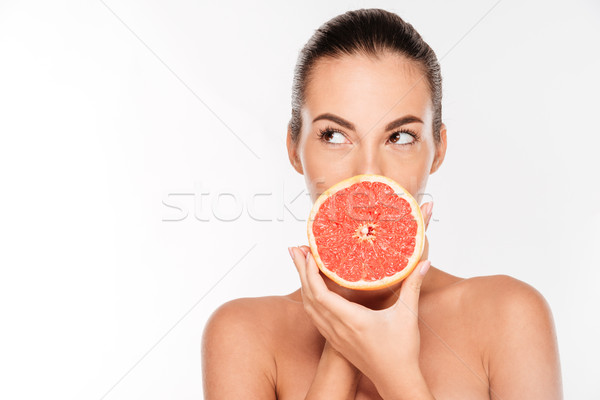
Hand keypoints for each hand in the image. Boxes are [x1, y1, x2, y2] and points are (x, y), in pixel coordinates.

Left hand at [289, 202, 433, 397]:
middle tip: (295, 250)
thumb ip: (413, 286)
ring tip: (301, 264)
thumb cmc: (401, 351)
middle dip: (301, 271)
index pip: (320, 294)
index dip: (310, 273)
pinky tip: (311, 290)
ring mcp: (334, 335)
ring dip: (303, 284)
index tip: (308, 254)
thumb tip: (423, 263)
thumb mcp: (407, 315)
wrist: (395, 380)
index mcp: (351, 320)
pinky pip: (314, 316)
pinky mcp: (335, 340)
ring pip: (309, 307)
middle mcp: (338, 328)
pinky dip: (309, 299)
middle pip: (309, 296)